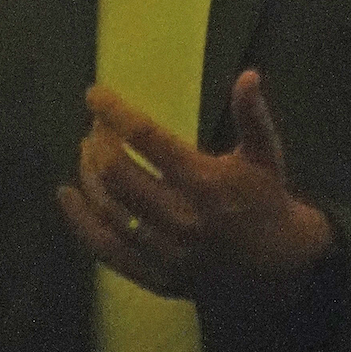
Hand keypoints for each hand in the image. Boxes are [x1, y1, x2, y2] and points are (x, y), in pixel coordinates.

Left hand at [56, 69, 333, 303]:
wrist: (284, 269)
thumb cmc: (268, 201)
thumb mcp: (266, 154)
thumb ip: (252, 115)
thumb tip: (248, 74)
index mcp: (205, 183)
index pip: (147, 139)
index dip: (115, 112)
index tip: (94, 94)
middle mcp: (181, 218)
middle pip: (119, 174)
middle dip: (99, 143)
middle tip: (96, 127)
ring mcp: (165, 252)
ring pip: (109, 210)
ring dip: (89, 175)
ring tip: (84, 150)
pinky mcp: (155, 277)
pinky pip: (106, 250)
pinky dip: (81, 222)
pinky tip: (66, 197)